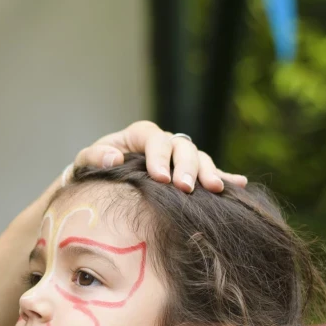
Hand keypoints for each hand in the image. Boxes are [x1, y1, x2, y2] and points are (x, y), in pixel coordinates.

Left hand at [66, 120, 247, 193]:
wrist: (102, 182)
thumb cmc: (94, 170)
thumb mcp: (86, 162)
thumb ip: (95, 156)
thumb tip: (113, 158)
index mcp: (140, 136)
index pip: (154, 139)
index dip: (159, 156)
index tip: (159, 178)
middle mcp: (163, 143)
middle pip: (182, 148)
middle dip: (186, 167)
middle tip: (185, 188)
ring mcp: (178, 158)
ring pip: (199, 158)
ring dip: (208, 172)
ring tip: (214, 188)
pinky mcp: (188, 173)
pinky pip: (210, 172)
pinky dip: (224, 177)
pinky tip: (239, 183)